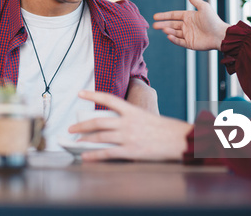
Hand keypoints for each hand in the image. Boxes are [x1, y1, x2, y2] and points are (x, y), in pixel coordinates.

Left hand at [68, 90, 192, 161]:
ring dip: (85, 140)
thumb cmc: (165, 129)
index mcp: (132, 111)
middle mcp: (127, 122)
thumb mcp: (147, 117)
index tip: (80, 93)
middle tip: (70, 128)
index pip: (108, 99)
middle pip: (98, 122)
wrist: (180, 140)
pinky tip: (85, 156)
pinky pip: (107, 153)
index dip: (92, 95)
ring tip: (75, 142)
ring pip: (100, 137)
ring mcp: (128, 137)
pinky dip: (94, 155)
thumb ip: (130, 119)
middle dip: (82, 125)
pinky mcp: (130, 151)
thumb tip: (114, 124)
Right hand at [152, 0, 230, 50]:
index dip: (164, 15)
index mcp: (189, 17)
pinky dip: (173, 39)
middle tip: (154, 25)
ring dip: (168, 31)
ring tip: (163, 29)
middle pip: (172, 25)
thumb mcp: (203, 7)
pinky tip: (169, 36)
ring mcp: (188, 35)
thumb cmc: (213, 20)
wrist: (221, 35)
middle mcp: (187, 26)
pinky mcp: (190, 44)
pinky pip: (179, 42)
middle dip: (162, 25)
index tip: (155, 16)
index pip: (173, 15)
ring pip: (174, 33)